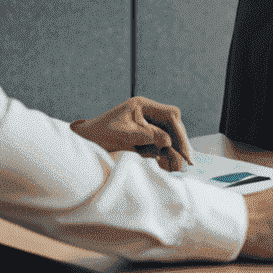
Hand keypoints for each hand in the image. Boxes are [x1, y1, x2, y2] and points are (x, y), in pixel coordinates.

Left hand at [70, 96, 192, 171]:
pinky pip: (161, 146)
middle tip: (188, 161)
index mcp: (142, 106)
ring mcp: (146, 126)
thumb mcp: (123, 135)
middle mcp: (147, 114)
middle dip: (181, 142)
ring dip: (175, 150)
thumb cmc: (99, 135)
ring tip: (180, 167)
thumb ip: (146, 136)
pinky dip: (166, 155)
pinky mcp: (143, 139)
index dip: (180, 132)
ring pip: (169, 136)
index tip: (184, 151)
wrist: (84, 143)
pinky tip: (170, 166)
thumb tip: (168, 141)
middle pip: (173, 125)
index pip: (170, 115)